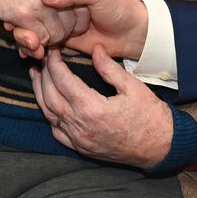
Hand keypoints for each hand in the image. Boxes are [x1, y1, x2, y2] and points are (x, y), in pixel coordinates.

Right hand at [0, 0, 89, 56]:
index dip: (77, 20)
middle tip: (52, 33)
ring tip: (40, 34)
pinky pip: (40, 38)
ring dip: (50, 39)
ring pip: (58, 33)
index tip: (66, 24)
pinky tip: (29, 35)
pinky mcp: (24, 13)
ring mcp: (40, 0)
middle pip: (74, 22)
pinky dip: (36, 42)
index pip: (84, 6)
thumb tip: (73, 11)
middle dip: (64, 33)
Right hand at [23, 0, 149, 60]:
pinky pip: (41, 42)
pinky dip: (31, 48)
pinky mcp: (60, 38)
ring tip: (26, 44)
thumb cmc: (118, 7)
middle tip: (12, 27)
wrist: (132, 34)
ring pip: (32, 27)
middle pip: (29, 10)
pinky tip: (28, 52)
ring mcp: (58, 20)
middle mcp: (59, 2)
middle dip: (19, 21)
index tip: (11, 6)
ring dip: (24, 37)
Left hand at [30, 47, 173, 166]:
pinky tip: (49, 104)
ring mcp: (79, 140)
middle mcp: (81, 126)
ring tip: (37, 76)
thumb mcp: (133, 87)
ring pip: (49, 115)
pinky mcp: (81, 148)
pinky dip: (49, 116)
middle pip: (50, 97)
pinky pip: (57, 132)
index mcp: (93, 109)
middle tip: (43, 59)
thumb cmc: (150, 116)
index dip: (55, 64)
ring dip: (40, 94)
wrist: (159, 146)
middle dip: (44, 76)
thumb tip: (95, 50)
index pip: (64, 81)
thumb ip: (109, 68)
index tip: (54, 51)